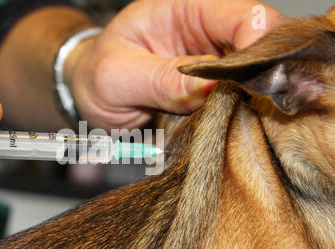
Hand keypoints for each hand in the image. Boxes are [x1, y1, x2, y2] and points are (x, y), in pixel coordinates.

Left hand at [66, 0, 285, 129]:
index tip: (249, 86)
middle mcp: (207, 33)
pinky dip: (240, 118)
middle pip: (263, 46)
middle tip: (250, 112)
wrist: (90, 95)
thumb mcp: (116, 77)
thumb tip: (209, 88)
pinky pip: (240, 103)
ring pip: (257, 78)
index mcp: (185, 9)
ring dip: (252, 103)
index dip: (258, 48)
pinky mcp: (213, 93)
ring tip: (235, 125)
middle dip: (263, 79)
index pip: (244, 16)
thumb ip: (159, 80)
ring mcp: (214, 64)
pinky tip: (229, 130)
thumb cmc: (98, 75)